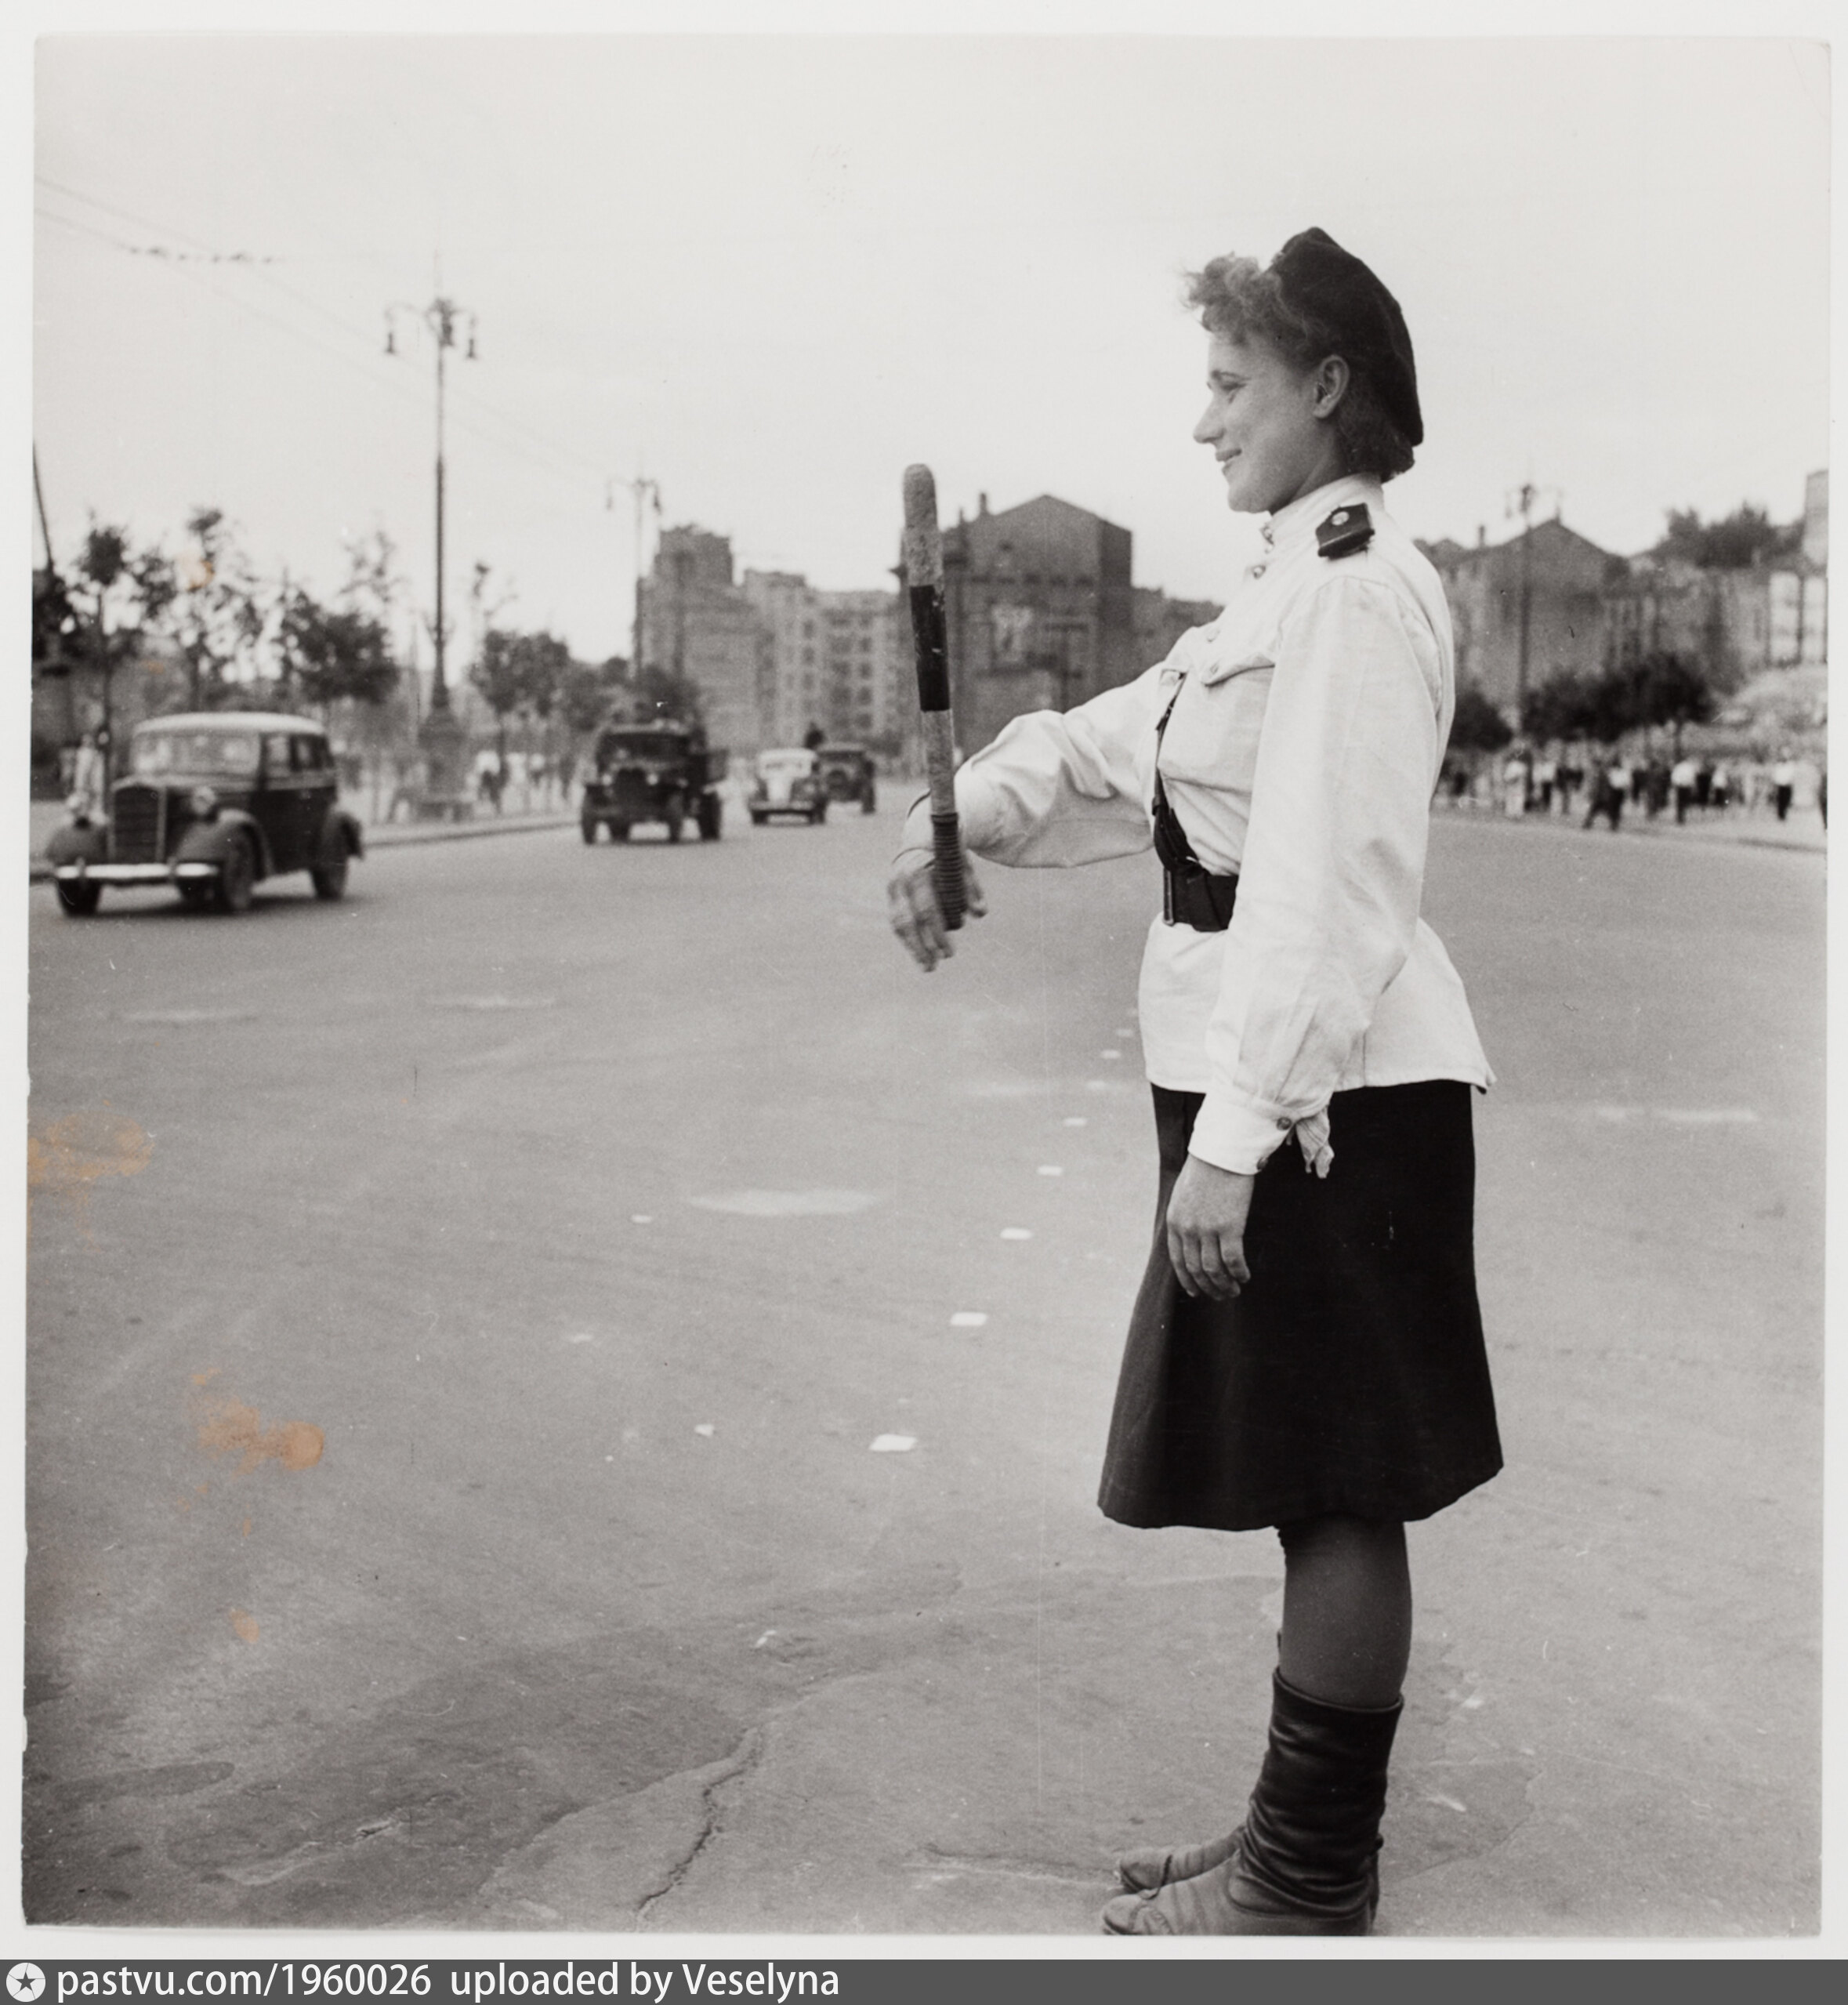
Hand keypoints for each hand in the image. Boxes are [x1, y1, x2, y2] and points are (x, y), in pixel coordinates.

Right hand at [887, 844, 986, 971]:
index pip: (927, 911)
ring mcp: (892, 889)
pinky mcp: (891, 896)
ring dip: (912, 948)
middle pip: (908, 922)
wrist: (922, 837)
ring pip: (898, 924)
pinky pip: (896, 922)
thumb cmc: (947, 854)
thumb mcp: (963, 866)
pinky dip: (907, 939)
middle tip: (934, 966)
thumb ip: (971, 889)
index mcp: (918, 871)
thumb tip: (980, 913)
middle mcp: (900, 880)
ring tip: (927, 967)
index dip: (937, 935)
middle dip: (921, 947)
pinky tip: (919, 953)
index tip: (948, 953)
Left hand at [1165, 1154, 1255, 1300]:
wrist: (1221, 1152)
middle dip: (1208, 1288)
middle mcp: (1188, 1229)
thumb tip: (1192, 1236)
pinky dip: (1239, 1273)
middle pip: (1196, 1270)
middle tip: (1220, 1296)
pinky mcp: (1230, 1227)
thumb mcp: (1184, 1194)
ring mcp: (1208, 1230)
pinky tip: (1245, 1277)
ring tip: (1234, 1291)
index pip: (1178, 1261)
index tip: (1196, 1292)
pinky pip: (1233, 1260)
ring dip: (1224, 1285)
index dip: (1187, 1280)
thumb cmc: (1206, 1169)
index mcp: (1175, 1222)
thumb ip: (1185, 1217)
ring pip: (1214, 1270)